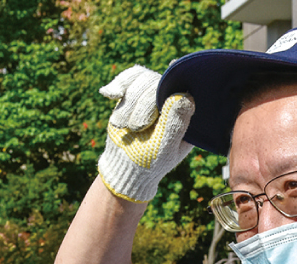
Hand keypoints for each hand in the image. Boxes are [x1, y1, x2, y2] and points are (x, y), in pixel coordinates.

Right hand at [97, 65, 194, 202]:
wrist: (125, 165)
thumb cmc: (150, 162)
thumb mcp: (164, 148)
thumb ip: (174, 124)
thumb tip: (185, 96)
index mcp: (188, 115)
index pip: (187, 89)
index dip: (179, 77)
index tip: (173, 65)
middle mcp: (173, 102)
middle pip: (159, 82)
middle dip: (143, 103)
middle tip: (136, 127)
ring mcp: (154, 96)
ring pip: (143, 78)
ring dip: (129, 102)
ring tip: (123, 125)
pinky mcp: (136, 94)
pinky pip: (130, 78)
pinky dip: (118, 85)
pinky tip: (109, 94)